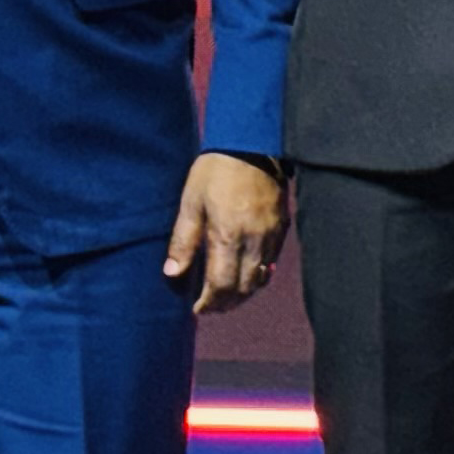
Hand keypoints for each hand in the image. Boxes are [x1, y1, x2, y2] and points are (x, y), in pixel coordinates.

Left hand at [166, 152, 289, 315]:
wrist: (251, 144)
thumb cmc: (215, 171)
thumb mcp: (191, 203)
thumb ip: (183, 241)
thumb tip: (172, 273)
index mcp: (227, 236)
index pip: (221, 285)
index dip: (209, 303)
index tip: (198, 308)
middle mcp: (253, 241)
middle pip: (244, 288)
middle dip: (227, 303)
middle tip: (212, 307)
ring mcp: (271, 235)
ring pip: (260, 278)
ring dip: (244, 292)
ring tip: (228, 295)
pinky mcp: (282, 227)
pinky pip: (272, 261)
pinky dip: (259, 274)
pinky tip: (247, 272)